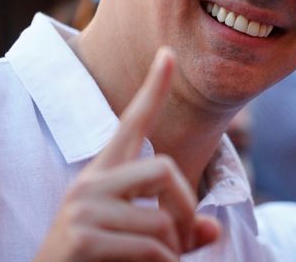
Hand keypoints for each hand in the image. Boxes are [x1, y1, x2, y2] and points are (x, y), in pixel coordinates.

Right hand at [34, 47, 220, 261]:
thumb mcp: (140, 241)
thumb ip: (176, 232)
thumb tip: (214, 229)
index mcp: (103, 175)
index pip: (131, 123)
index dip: (153, 90)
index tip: (168, 54)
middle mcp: (90, 184)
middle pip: (163, 169)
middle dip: (186, 207)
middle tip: (186, 240)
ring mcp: (83, 210)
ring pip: (162, 220)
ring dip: (174, 251)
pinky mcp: (82, 239)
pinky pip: (151, 250)